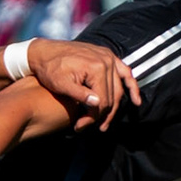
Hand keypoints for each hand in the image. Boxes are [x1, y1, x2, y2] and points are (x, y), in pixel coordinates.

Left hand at [26, 38, 141, 130]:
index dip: (93, 118)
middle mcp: (107, 61)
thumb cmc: (50, 68)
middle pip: (112, 97)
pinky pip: (125, 73)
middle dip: (102, 115)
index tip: (80, 127)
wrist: (44, 52)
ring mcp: (109, 57)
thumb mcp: (61, 84)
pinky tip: (136, 101)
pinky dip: (131, 86)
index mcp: (97, 68)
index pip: (102, 100)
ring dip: (115, 107)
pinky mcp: (108, 57)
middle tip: (92, 128)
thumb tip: (98, 104)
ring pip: (118, 89)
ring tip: (105, 123)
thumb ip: (79, 94)